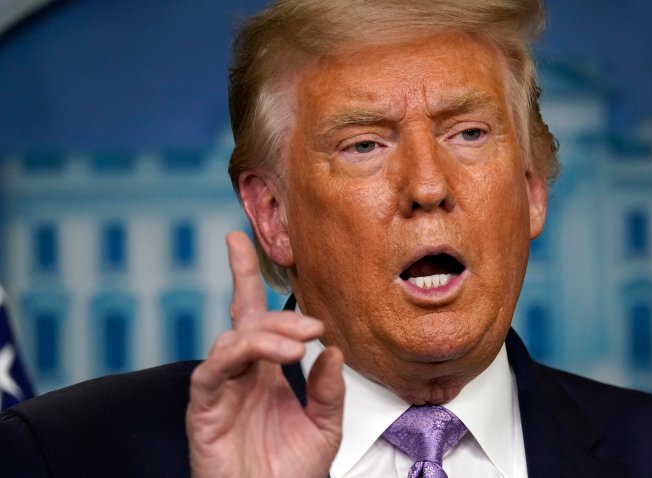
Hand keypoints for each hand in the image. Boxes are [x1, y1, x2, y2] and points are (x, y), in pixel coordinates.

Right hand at [187, 231, 344, 477]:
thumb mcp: (324, 426)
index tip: (240, 239)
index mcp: (267, 373)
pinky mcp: (204, 410)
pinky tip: (265, 355)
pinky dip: (237, 354)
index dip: (245, 276)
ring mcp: (221, 390)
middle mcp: (242, 375)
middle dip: (273, 311)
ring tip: (297, 346)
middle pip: (244, 320)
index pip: (254, 315)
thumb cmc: (293, 475)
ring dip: (266, 335)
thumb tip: (331, 348)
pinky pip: (211, 371)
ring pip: (232, 340)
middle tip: (312, 326)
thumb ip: (328, 388)